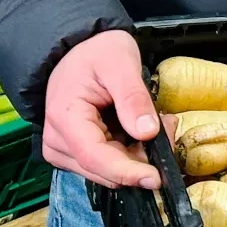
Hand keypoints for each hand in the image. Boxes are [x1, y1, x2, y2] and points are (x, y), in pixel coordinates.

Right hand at [42, 29, 161, 189]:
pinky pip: (106, 161)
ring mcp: (64, 149)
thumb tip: (147, 133)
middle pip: (103, 167)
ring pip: (107, 169)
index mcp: (65, 118)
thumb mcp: (121, 64)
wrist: (79, 49)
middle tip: (168, 127)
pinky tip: (141, 128)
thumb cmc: (97, 52)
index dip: (126, 171)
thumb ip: (133, 98)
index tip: (155, 177)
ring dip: (137, 154)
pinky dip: (129, 150)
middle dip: (140, 159)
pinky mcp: (75, 151)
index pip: (94, 157)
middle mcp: (58, 141)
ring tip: (157, 122)